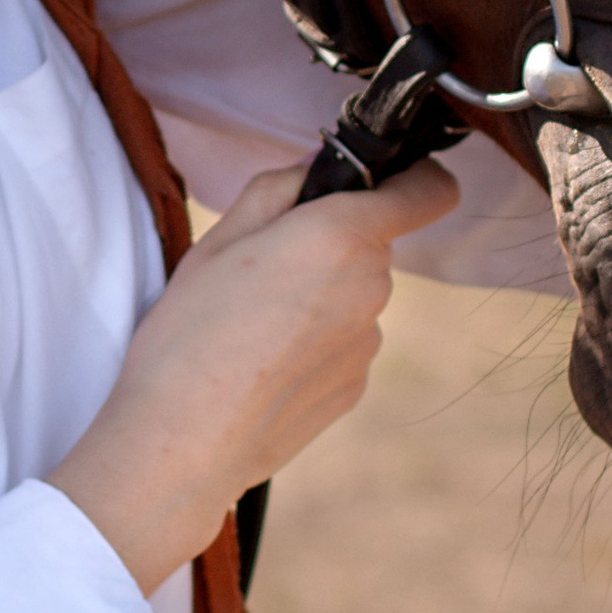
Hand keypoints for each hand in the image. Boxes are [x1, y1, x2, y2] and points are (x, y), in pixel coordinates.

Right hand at [49, 158, 452, 594]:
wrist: (184, 443)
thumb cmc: (191, 333)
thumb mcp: (219, 239)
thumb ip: (279, 188)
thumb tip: (317, 170)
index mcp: (342, 236)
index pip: (427, 189)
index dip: (412, 175)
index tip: (381, 179)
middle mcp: (371, 287)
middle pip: (371, 243)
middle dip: (329, 242)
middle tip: (262, 266)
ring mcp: (368, 343)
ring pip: (354, 295)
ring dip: (319, 296)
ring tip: (252, 325)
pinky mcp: (356, 387)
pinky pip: (343, 343)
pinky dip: (313, 344)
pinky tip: (262, 365)